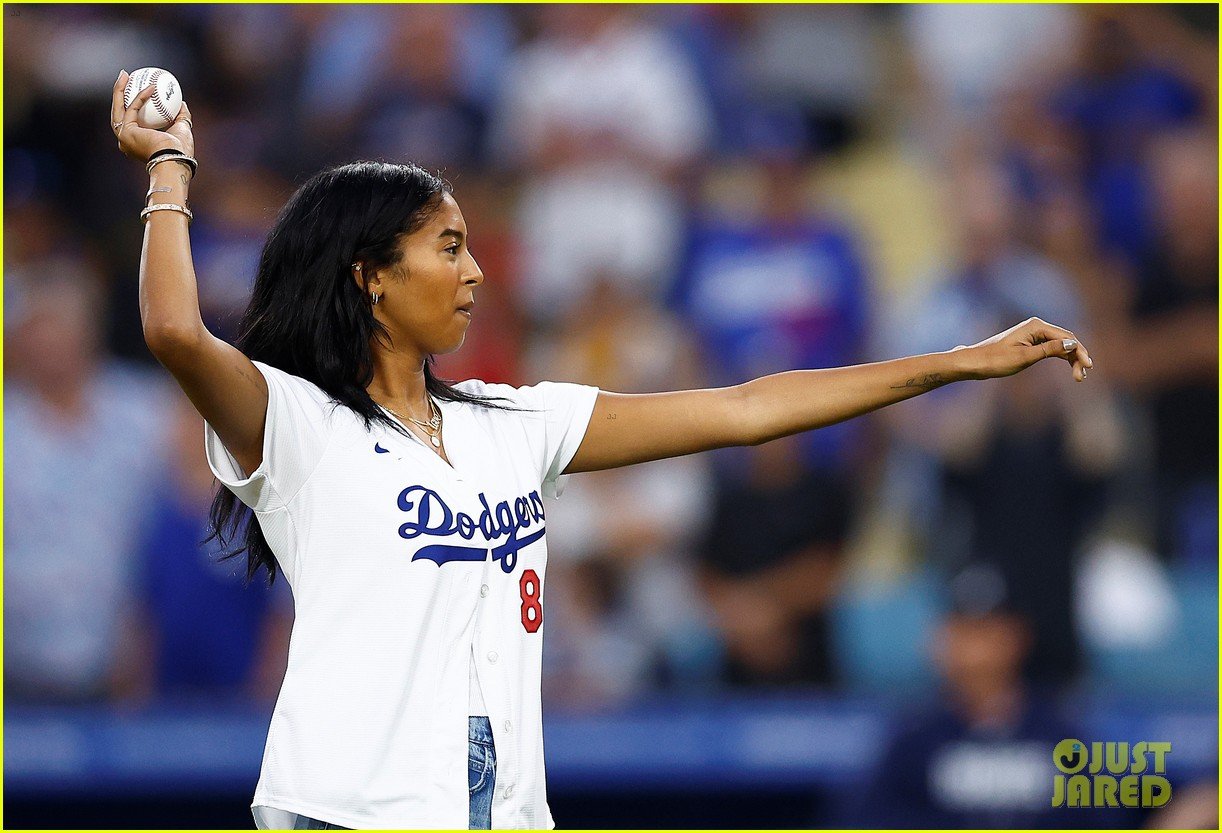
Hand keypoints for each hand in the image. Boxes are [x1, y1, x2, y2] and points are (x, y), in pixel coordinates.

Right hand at [110, 69, 194, 161]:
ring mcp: (124, 138)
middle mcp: (127, 141)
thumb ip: (181, 115)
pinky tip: (150, 87)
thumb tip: (181, 102)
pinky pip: (132, 109)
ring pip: (118, 109)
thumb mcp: (182, 128)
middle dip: (119, 93)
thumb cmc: (181, 149)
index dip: (131, 103)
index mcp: (137, 142)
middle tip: (126, 77)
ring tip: (125, 75)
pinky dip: (141, 97)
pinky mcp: (126, 133)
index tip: (136, 89)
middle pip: (120, 112)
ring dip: (119, 90)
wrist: (176, 159)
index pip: (131, 120)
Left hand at [956, 317, 1093, 381]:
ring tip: (1080, 377)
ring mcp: (1034, 333)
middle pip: (1067, 340)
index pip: (1067, 338)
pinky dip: (1061, 357)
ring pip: (1061, 345)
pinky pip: (1052, 348)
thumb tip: (1072, 344)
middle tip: (1082, 376)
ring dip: (1071, 359)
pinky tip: (1071, 368)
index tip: (1088, 367)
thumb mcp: (1024, 357)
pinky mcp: (1031, 342)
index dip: (1080, 352)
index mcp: (1036, 326)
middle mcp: (1037, 326)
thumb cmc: (996, 360)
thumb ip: (1049, 350)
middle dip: (1077, 357)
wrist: (975, 363)